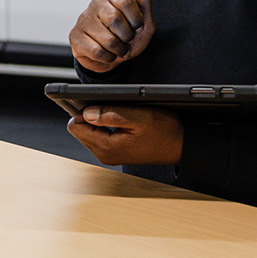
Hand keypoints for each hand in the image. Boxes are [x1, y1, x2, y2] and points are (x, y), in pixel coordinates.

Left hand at [66, 104, 182, 165]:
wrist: (181, 145)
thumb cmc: (164, 131)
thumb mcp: (138, 117)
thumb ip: (110, 115)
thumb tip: (86, 113)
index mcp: (107, 147)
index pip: (75, 126)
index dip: (84, 110)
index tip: (96, 102)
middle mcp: (104, 155)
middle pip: (79, 129)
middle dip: (90, 115)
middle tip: (111, 107)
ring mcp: (108, 155)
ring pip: (87, 132)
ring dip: (98, 120)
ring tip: (119, 115)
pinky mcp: (113, 153)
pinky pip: (98, 135)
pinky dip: (104, 126)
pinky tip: (120, 121)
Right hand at [68, 0, 154, 72]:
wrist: (112, 58)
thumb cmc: (127, 37)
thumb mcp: (143, 23)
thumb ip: (144, 3)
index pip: (126, 1)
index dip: (136, 19)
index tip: (136, 26)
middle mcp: (96, 5)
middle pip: (114, 19)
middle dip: (127, 36)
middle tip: (126, 39)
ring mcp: (83, 20)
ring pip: (107, 39)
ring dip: (118, 50)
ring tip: (117, 48)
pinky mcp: (75, 36)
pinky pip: (96, 51)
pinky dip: (108, 57)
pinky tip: (106, 53)